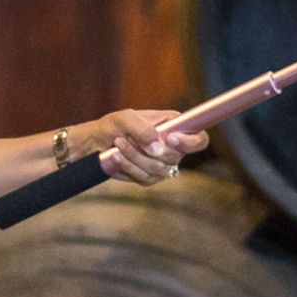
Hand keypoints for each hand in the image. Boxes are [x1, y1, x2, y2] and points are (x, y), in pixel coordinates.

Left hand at [82, 109, 208, 186]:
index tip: (170, 139)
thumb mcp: (126, 118)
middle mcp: (173, 147)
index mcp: (176, 126)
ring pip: (158, 170)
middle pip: (176, 157)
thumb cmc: (115, 125)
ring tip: (118, 144)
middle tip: (126, 138)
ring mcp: (163, 164)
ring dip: (134, 158)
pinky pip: (145, 178)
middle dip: (148, 150)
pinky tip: (116, 157)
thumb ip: (143, 129)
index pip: (199, 139)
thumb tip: (158, 148)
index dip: (190, 142)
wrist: (98, 142)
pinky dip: (128, 167)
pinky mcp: (150, 177)